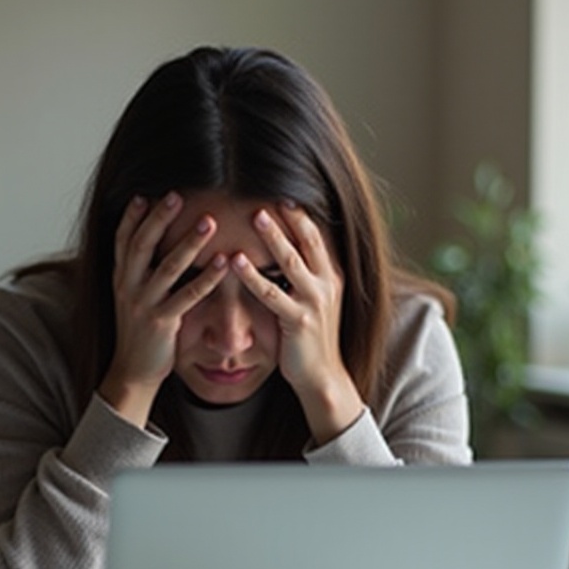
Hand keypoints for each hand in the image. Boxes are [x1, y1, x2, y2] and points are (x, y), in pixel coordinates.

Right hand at [99, 193, 228, 426]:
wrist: (133, 371)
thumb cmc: (140, 331)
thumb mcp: (132, 296)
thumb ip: (140, 271)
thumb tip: (155, 245)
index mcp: (121, 278)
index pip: (122, 239)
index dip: (131, 216)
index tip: (144, 193)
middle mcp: (127, 287)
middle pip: (141, 245)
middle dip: (159, 218)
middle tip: (177, 195)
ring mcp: (143, 305)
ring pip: (166, 268)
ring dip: (188, 243)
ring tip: (209, 221)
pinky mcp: (161, 323)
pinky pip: (187, 296)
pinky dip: (206, 278)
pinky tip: (223, 262)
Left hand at [231, 203, 363, 444]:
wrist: (322, 376)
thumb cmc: (311, 339)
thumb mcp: (314, 301)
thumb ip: (303, 275)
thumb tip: (282, 250)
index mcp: (331, 276)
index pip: (316, 236)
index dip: (300, 214)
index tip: (281, 192)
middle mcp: (327, 285)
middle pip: (308, 241)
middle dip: (289, 216)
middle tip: (268, 192)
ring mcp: (315, 303)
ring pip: (292, 262)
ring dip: (273, 237)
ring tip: (255, 215)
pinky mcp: (299, 321)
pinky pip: (272, 293)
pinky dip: (254, 275)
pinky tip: (237, 261)